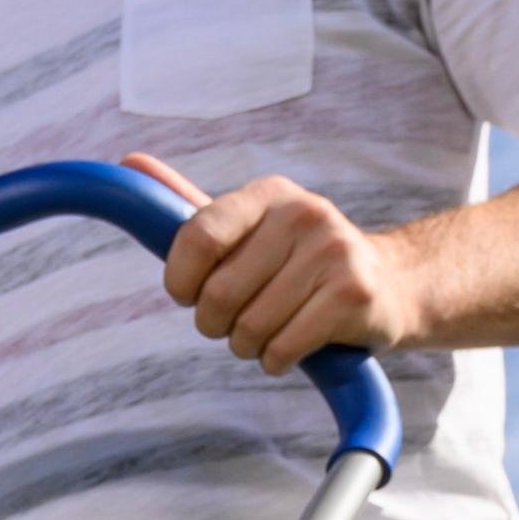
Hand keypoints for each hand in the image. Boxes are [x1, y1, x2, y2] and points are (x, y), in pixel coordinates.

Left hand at [123, 155, 430, 372]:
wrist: (391, 284)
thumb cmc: (297, 262)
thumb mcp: (247, 228)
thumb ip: (188, 206)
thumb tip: (127, 159)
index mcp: (268, 194)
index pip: (196, 238)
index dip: (181, 282)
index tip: (189, 294)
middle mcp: (303, 213)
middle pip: (218, 295)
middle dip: (216, 324)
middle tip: (239, 318)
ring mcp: (334, 252)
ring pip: (248, 329)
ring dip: (248, 345)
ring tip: (272, 328)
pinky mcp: (353, 295)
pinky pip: (281, 349)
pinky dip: (276, 360)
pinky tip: (294, 344)